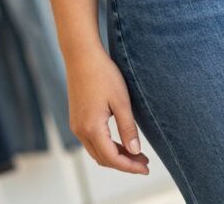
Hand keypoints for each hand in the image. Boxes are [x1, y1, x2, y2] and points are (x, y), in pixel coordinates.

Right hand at [67, 48, 149, 174]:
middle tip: (145, 162)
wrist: (82, 56)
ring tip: (137, 153)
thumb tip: (135, 151)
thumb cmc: (103, 74)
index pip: (112, 158)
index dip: (130, 166)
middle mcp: (80, 131)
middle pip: (104, 158)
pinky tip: (121, 141)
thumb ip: (128, 128)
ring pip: (97, 151)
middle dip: (125, 163)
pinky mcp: (77, 119)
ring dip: (116, 156)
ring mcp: (76, 125)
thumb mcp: (121, 101)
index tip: (147, 168)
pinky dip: (107, 147)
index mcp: (92, 128)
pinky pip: (92, 141)